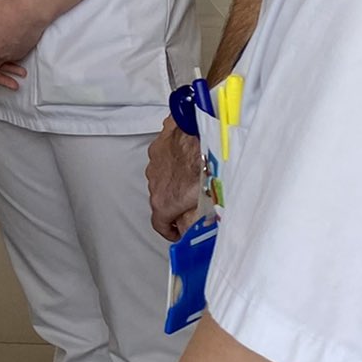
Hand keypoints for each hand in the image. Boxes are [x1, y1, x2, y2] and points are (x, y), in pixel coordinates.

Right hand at [146, 123, 203, 242]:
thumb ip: (198, 219)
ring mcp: (156, 160)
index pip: (160, 223)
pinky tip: (191, 154)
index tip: (178, 232)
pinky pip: (166, 154)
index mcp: (163, 200)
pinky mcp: (160, 141)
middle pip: (162, 198)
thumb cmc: (206, 163)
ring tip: (195, 174)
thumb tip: (196, 230)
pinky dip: (175, 157)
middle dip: (175, 202)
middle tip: (194, 202)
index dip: (170, 231)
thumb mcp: (207, 201)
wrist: (200, 129)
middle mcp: (154, 181)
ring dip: (175, 178)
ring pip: (163, 174)